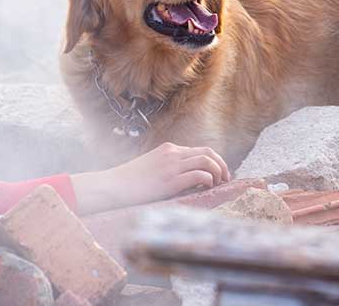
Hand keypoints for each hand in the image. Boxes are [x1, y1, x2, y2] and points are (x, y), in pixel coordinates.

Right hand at [71, 142, 230, 214]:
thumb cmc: (129, 182)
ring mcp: (172, 166)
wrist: (113, 186)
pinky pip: (200, 175)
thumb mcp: (151, 167)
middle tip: (225, 179)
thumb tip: (187, 180)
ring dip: (218, 173)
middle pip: (209, 153)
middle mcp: (173, 154)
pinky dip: (208, 181)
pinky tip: (207, 188)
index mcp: (169, 149)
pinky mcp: (171, 180)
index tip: (220, 174)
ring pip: (207, 162)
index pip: (200, 150)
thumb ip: (168, 168)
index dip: (215, 161)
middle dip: (222, 165)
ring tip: (217, 185)